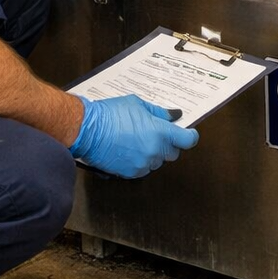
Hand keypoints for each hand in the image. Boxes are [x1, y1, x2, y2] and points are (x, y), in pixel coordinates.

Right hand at [68, 94, 197, 177]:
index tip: (188, 133)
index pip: (188, 140)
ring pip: (157, 162)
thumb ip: (159, 113)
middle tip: (156, 134)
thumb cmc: (110, 114)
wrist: (87, 130)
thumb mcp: (138, 105)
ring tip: (137, 141)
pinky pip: (143, 169)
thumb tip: (174, 117)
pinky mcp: (130, 173)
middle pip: (173, 153)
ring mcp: (143, 164)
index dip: (190, 136)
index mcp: (160, 133)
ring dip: (153, 154)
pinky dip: (140, 161)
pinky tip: (129, 150)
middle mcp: (155, 151)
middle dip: (168, 144)